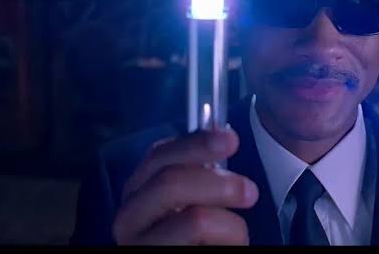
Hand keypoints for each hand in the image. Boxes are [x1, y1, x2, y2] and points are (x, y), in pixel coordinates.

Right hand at [112, 127, 258, 244]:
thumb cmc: (194, 236)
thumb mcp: (193, 201)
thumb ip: (200, 174)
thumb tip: (223, 137)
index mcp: (138, 191)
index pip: (159, 155)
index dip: (196, 143)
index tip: (231, 139)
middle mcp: (128, 216)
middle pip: (170, 182)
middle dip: (217, 182)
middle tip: (250, 191)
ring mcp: (138, 244)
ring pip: (196, 219)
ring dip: (230, 224)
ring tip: (238, 234)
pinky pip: (207, 243)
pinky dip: (229, 242)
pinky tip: (224, 246)